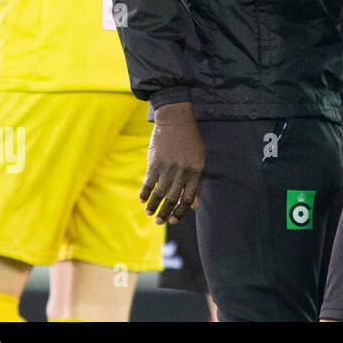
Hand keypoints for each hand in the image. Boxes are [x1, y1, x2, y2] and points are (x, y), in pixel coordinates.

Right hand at [141, 102, 204, 224]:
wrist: (176, 120)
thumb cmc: (190, 141)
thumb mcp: (200, 159)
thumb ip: (197, 182)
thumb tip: (194, 205)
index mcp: (196, 171)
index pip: (188, 198)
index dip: (181, 212)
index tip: (173, 220)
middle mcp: (183, 171)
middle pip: (173, 198)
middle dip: (165, 213)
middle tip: (159, 222)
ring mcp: (168, 167)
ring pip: (159, 192)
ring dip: (153, 205)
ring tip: (149, 214)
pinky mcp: (155, 162)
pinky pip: (148, 182)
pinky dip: (144, 192)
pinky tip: (142, 200)